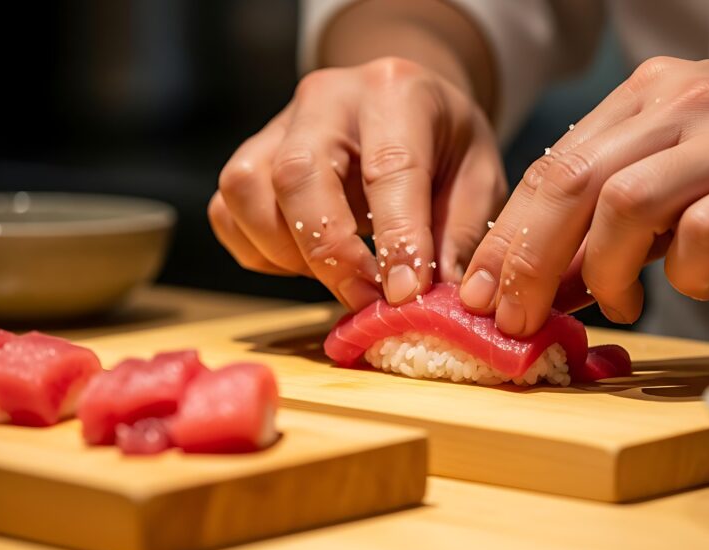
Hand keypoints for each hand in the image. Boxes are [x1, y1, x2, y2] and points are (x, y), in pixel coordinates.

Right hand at [209, 57, 504, 309]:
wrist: (409, 104)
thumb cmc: (447, 144)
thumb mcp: (480, 178)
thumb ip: (461, 233)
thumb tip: (435, 296)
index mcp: (395, 91)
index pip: (390, 167)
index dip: (396, 238)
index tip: (405, 294)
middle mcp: (326, 97)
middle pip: (297, 173)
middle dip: (329, 251)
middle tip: (364, 299)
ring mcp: (278, 123)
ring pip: (247, 189)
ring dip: (287, 252)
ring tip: (339, 277)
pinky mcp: (250, 154)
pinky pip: (229, 211)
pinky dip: (260, 252)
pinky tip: (306, 262)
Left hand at [462, 56, 708, 335]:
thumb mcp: (682, 167)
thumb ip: (617, 213)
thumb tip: (548, 279)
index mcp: (648, 96)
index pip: (554, 164)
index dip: (508, 234)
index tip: (483, 291)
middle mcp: (682, 103)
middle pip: (573, 182)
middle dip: (530, 258)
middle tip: (516, 316)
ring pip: (626, 203)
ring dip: (605, 269)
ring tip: (618, 303)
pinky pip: (705, 233)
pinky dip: (686, 272)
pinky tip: (695, 285)